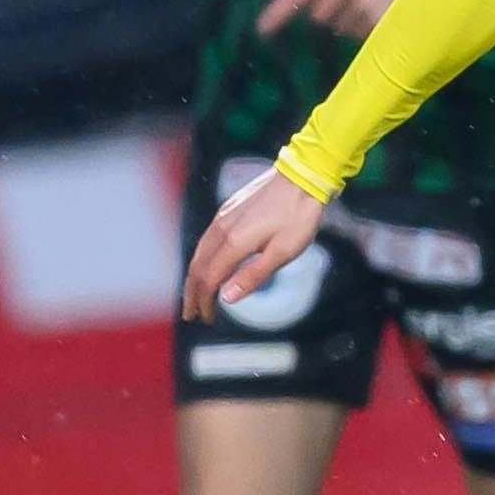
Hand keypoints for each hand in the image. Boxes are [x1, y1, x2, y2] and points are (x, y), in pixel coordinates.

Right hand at [182, 169, 326, 321]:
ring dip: (195, 277)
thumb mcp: (282, 252)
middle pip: (197, 266)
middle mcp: (222, 228)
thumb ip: (253, 275)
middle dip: (193, 293)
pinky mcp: (228, 209)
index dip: (205, 301)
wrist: (303, 176)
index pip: (209, 278)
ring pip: (200, 252)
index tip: (207, 318)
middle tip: (192, 315)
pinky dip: (202, 259)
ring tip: (195, 295)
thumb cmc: (298, 216)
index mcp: (234, 242)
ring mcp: (223, 216)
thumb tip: (226, 297)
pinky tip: (208, 265)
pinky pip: (207, 239)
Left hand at [257, 0, 440, 37]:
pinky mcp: (380, 16)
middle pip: (320, 17)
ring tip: (380, 3)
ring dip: (356, 23)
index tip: (261, 31)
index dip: (277, 12)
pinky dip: (372, 30)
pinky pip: (362, 35)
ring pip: (343, 28)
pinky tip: (388, 13)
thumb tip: (312, 17)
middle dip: (334, 14)